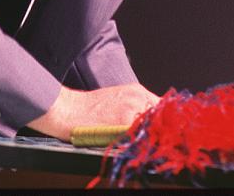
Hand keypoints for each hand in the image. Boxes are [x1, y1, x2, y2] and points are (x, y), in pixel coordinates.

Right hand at [28, 82, 158, 140]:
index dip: (164, 120)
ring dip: (150, 135)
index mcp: (137, 91)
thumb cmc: (89, 108)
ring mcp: (133, 109)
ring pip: (154, 126)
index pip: (163, 106)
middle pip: (162, 116)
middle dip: (159, 128)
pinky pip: (141, 134)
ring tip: (140, 142)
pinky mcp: (124, 121)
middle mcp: (138, 97)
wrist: (68, 110)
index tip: (165, 129)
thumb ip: (136, 106)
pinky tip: (132, 143)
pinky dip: (140, 140)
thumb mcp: (118, 98)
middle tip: (153, 139)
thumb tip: (153, 121)